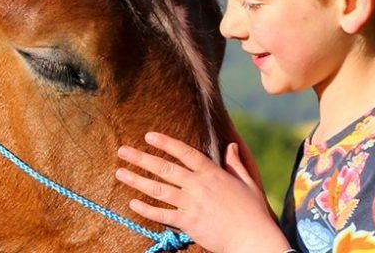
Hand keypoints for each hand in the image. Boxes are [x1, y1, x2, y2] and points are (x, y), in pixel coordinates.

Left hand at [115, 132, 289, 252]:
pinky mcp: (188, 223)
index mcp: (213, 173)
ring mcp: (192, 204)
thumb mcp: (248, 182)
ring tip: (120, 173)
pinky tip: (133, 203)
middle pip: (165, 168)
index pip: (185, 152)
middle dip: (141, 158)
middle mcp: (199, 186)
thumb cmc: (253, 212)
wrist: (253, 238)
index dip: (166, 143)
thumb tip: (231, 145)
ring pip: (158, 189)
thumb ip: (236, 163)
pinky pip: (162, 215)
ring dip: (137, 180)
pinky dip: (146, 209)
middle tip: (123, 151)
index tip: (149, 136)